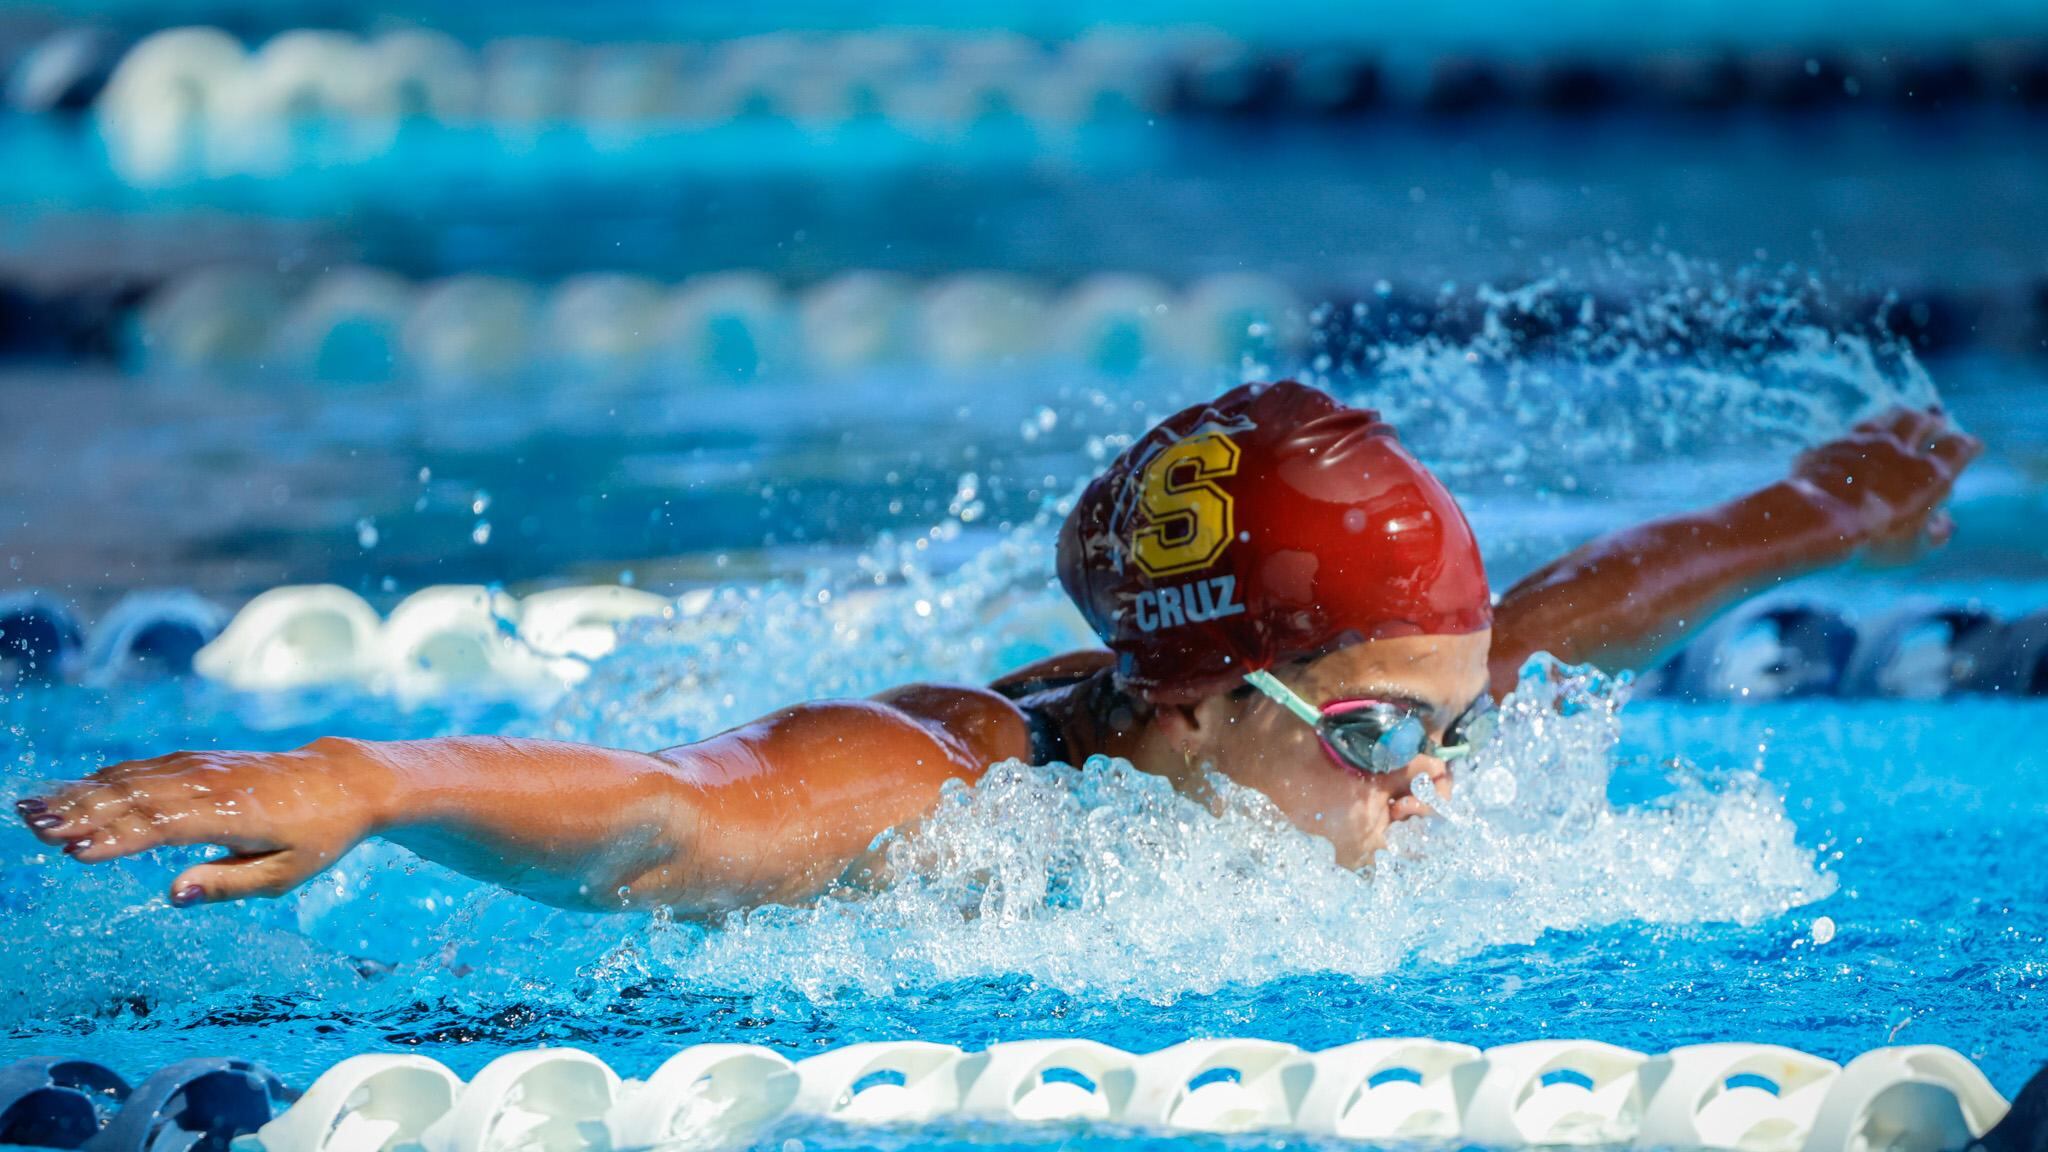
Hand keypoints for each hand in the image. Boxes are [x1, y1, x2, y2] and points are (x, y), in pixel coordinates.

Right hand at [13, 737, 392, 906]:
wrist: (345, 780)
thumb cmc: (319, 835)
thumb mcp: (287, 873)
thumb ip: (229, 883)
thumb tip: (172, 894)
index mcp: (234, 814)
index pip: (163, 826)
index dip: (117, 838)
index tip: (74, 852)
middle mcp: (214, 784)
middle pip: (136, 796)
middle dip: (81, 811)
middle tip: (32, 826)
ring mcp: (207, 768)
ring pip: (135, 778)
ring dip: (83, 792)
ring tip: (34, 808)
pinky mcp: (204, 762)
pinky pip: (149, 768)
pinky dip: (108, 778)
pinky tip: (74, 790)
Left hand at [1790, 407, 1981, 561]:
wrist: (1814, 519)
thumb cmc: (1870, 540)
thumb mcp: (1912, 548)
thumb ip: (1934, 533)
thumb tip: (1945, 523)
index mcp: (1928, 473)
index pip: (1957, 447)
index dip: (1967, 444)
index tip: (1972, 444)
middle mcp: (1897, 449)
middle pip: (1919, 421)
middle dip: (1931, 420)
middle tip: (1936, 418)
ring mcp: (1859, 444)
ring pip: (1883, 419)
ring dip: (1895, 416)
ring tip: (1901, 415)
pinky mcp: (1827, 447)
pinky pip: (1846, 435)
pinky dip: (1856, 437)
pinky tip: (1854, 439)